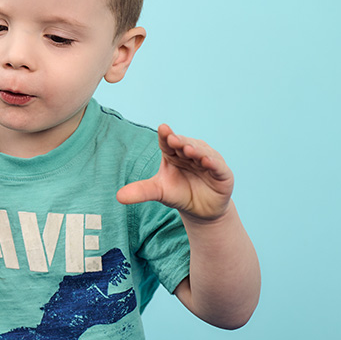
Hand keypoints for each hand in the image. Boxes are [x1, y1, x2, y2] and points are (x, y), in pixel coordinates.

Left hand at [116, 124, 233, 220]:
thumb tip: (118, 197)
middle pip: (185, 144)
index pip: (168, 142)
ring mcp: (208, 161)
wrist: (200, 211)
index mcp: (174, 153)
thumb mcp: (158, 192)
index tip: (163, 129)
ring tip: (188, 149)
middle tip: (173, 139)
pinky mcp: (222, 172)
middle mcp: (191, 152)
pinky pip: (217, 165)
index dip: (167, 136)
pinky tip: (206, 160)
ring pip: (202, 152)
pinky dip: (212, 162)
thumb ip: (141, 192)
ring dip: (196, 150)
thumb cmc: (178, 194)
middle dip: (180, 141)